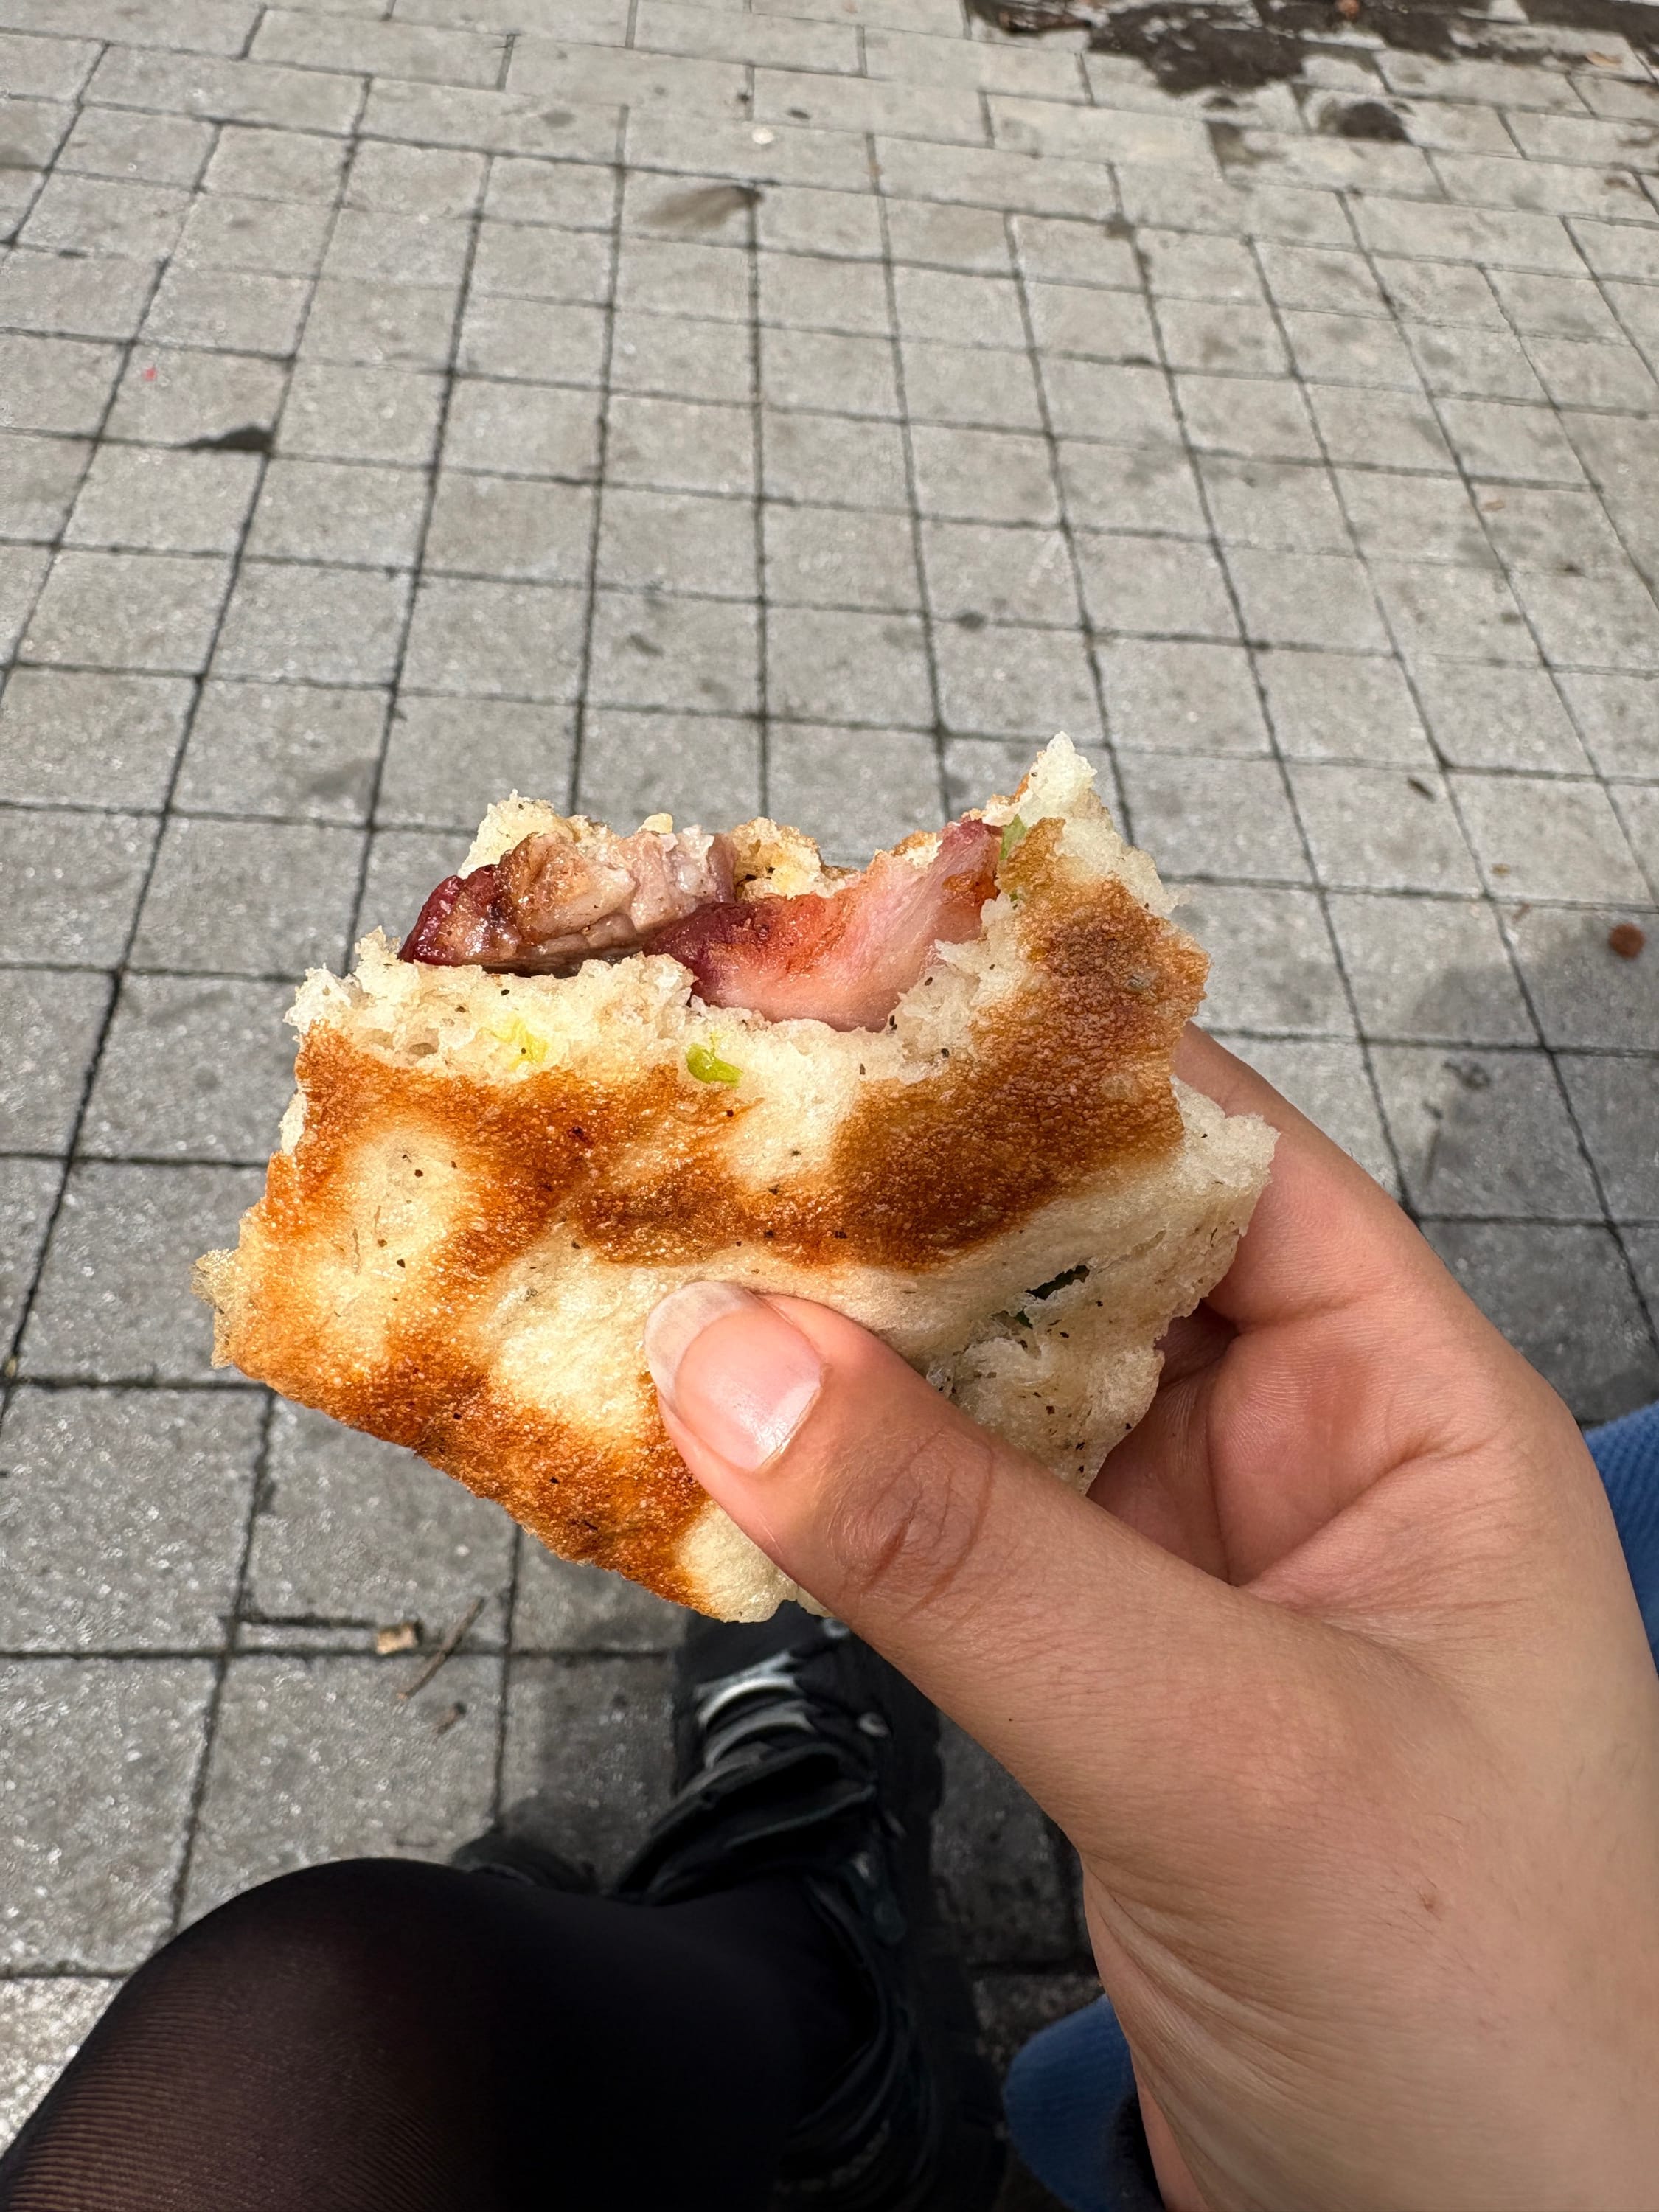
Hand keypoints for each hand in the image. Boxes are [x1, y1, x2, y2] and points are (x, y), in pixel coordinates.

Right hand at [645, 1031, 1658, 2211]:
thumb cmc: (1489, 2027)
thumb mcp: (1235, 1757)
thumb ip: (980, 1561)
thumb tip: (730, 1359)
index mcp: (1407, 1402)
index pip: (1218, 1158)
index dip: (1035, 1067)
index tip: (846, 1006)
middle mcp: (1301, 1455)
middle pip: (1082, 1266)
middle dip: (903, 1209)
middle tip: (700, 1137)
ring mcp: (1195, 1572)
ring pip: (1001, 1405)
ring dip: (852, 1357)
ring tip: (667, 1270)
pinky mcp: (1108, 1680)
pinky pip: (958, 1540)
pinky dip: (845, 1501)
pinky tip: (723, 1460)